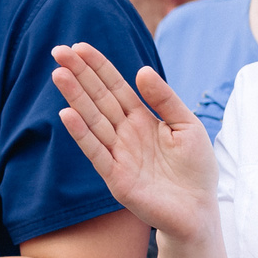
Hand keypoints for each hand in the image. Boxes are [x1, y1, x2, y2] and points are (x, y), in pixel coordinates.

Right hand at [50, 44, 219, 242]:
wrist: (199, 211)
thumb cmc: (196, 169)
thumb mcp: (187, 125)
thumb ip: (164, 99)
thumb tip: (141, 70)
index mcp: (142, 119)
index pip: (115, 87)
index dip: (98, 67)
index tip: (79, 47)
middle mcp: (125, 133)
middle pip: (98, 98)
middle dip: (79, 75)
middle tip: (58, 51)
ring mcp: (118, 155)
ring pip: (92, 120)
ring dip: (75, 98)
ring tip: (59, 75)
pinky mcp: (116, 177)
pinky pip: (96, 152)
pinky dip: (81, 134)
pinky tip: (67, 113)